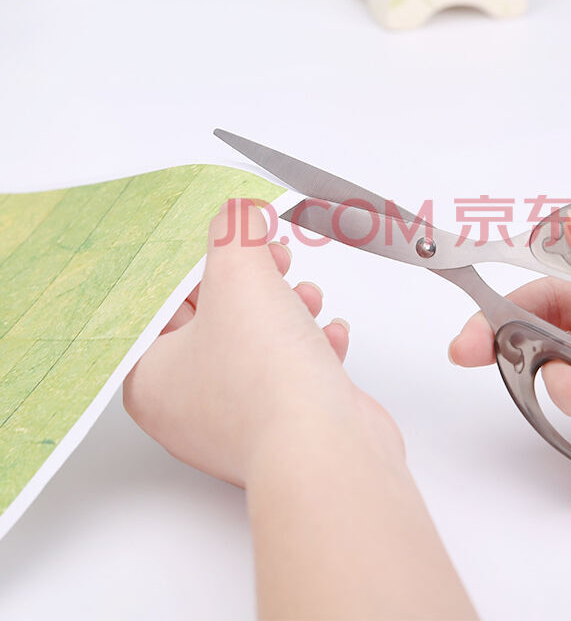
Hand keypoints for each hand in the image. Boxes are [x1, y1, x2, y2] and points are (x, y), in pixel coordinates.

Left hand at [123, 198, 402, 486]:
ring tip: (305, 295)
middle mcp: (188, 405)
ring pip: (257, 343)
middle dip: (253, 281)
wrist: (327, 447)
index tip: (227, 237)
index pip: (166, 302)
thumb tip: (239, 212)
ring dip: (288, 310)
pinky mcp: (285, 426)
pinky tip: (328, 335)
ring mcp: (239, 420)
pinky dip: (311, 346)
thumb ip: (235, 233)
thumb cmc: (267, 379)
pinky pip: (291, 373)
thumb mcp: (240, 277)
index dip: (201, 261)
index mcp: (151, 376)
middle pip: (216, 319)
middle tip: (272, 256)